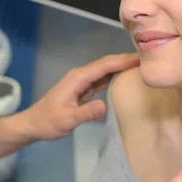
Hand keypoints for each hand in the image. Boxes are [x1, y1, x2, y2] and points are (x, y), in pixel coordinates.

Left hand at [21, 53, 138, 139]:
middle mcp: (80, 76)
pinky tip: (124, 76)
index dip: (122, 61)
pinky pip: (101, 78)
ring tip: (141, 65)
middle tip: (148, 58)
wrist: (33, 124)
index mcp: (77, 78)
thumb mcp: (67, 120)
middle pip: (106, 63)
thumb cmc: (48, 122)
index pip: (104, 66)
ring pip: (104, 69)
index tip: (141, 58)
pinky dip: (114, 75)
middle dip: (125, 59)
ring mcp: (81, 82)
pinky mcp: (82, 89)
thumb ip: (85, 113)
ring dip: (121, 65)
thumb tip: (104, 106)